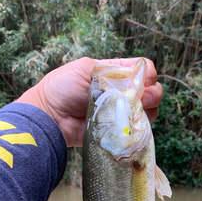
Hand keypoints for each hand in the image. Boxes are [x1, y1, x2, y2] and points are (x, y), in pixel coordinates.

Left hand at [14, 57, 162, 146]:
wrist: (49, 117)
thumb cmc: (62, 88)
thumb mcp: (86, 69)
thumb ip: (112, 69)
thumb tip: (138, 77)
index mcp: (115, 74)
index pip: (143, 71)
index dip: (147, 75)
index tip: (141, 81)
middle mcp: (121, 93)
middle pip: (152, 91)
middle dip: (151, 93)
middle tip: (138, 98)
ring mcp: (120, 113)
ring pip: (149, 111)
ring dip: (147, 110)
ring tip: (134, 111)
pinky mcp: (117, 131)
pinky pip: (138, 130)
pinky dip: (140, 126)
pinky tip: (130, 124)